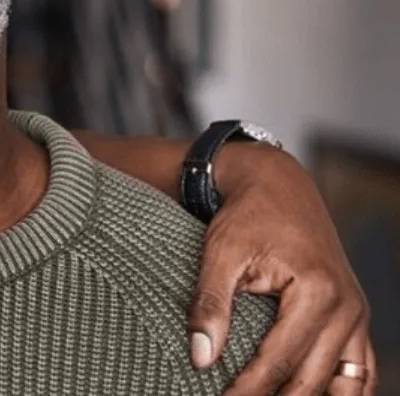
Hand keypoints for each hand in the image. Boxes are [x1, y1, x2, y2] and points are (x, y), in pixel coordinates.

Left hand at [190, 142, 374, 395]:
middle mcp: (348, 308)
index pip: (280, 360)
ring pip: (345, 383)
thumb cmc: (248, 216)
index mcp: (317, 292)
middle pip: (314, 379)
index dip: (249, 390)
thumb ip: (211, 304)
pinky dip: (341, 392)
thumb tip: (200, 358)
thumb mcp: (221, 252)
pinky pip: (360, 370)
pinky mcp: (354, 318)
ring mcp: (357, 315)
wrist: (279, 185)